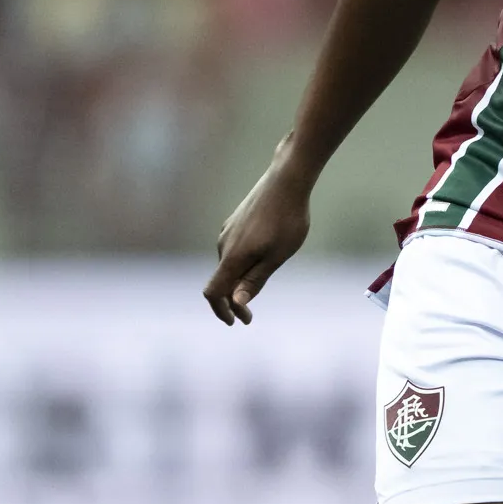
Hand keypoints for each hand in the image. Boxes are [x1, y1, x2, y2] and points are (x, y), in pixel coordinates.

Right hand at [203, 158, 313, 324]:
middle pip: (221, 281)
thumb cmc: (288, 221)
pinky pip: (233, 251)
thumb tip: (236, 302)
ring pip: (228, 265)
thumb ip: (255, 280)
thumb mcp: (277, 257)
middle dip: (233, 301)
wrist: (286, 181)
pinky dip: (240, 265)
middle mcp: (224, 244)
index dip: (221, 310)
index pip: (214, 292)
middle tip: (249, 317)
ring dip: (238, 282)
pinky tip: (258, 263)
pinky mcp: (234, 222)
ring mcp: (228, 231)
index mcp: (232, 256)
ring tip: (256, 289)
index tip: (235, 322)